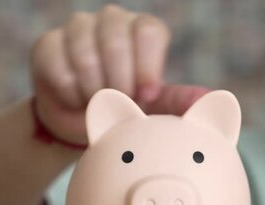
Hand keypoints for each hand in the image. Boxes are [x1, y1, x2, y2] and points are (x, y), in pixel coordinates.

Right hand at [30, 5, 207, 144]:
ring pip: (85, 54)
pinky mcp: (47, 43)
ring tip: (98, 102)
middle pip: (117, 41)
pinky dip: (70, 94)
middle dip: (119, 83)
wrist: (83, 124)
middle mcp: (112, 21)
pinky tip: (76, 99)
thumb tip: (217, 99)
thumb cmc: (127, 110)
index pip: (150, 31)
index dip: (148, 67)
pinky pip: (58, 67)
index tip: (146, 97)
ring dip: (94, 90)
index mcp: (143, 30)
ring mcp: (78, 28)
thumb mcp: (157, 109)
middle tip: (120, 102)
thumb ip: (181, 102)